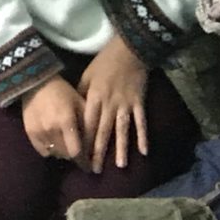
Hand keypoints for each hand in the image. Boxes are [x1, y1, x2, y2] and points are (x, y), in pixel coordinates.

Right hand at [20, 75, 85, 162]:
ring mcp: (39, 132)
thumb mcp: (80, 102)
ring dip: (63, 153)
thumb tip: (96, 143)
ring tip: (67, 147)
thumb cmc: (62, 91)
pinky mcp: (30, 133)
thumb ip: (88, 122)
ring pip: (55, 154)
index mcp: (66, 121)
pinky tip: (55, 143)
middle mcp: (52, 130)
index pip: (76, 151)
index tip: (90, 167)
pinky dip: (51, 151)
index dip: (84, 162)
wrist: (36, 82)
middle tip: (79, 154)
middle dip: (75, 156)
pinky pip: (43, 151)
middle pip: (66, 155)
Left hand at [77, 35, 148, 173]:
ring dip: (121, 148)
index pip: (88, 124)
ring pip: (122, 130)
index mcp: (94, 97)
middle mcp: (109, 104)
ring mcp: (126, 104)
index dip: (84, 141)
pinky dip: (143, 136)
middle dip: (99, 152)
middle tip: (96, 170)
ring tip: (120, 166)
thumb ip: (81, 94)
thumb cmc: (104, 62)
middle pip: (103, 131)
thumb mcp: (87, 75)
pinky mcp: (139, 102)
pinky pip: (141, 122)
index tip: (80, 157)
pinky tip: (144, 152)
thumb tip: (75, 112)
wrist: (129, 49)